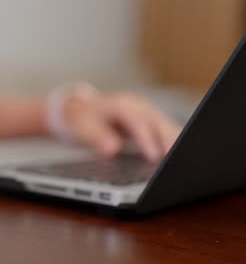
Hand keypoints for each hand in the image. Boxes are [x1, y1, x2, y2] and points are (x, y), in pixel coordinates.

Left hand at [50, 83, 181, 161]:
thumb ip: (96, 137)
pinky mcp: (149, 121)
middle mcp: (136, 105)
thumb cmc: (81, 119)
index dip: (146, 138)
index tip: (152, 156)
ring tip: (183, 158)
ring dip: (174, 140)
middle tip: (174, 158)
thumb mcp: (81, 127)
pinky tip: (180, 154)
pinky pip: (164, 129)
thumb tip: (112, 149)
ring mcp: (145, 112)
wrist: (80, 110)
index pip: (136, 121)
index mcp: (120, 105)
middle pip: (156, 121)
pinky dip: (172, 140)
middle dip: (167, 139)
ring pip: (164, 124)